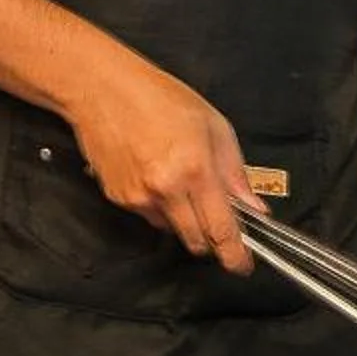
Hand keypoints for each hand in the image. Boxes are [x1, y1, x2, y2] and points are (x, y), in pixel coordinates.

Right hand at [62, 52, 252, 270]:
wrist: (103, 90)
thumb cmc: (158, 99)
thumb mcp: (214, 126)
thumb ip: (235, 173)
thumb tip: (253, 208)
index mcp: (195, 170)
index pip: (221, 230)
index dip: (235, 255)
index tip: (243, 265)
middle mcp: (165, 190)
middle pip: (196, 241)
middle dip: (211, 238)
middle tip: (217, 217)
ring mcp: (138, 198)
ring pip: (172, 229)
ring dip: (184, 218)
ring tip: (180, 179)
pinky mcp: (119, 199)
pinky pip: (149, 216)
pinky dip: (160, 205)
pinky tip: (157, 174)